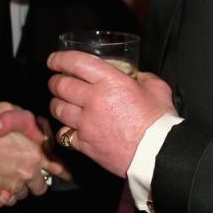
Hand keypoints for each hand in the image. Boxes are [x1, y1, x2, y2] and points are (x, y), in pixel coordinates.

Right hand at [0, 102, 66, 206]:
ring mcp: (14, 185)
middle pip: (40, 187)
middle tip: (28, 175)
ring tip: (8, 178)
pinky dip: (3, 197)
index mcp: (35, 154)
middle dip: (36, 183)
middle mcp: (28, 173)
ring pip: (22, 194)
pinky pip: (6, 201)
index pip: (57, 167)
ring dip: (18, 189)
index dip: (62, 172)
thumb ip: (20, 117)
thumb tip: (31, 120)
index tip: (65, 175)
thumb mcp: (6, 109)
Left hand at [47, 50, 176, 176]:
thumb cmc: (159, 121)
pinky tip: (70, 128)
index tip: (54, 60)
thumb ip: (144, 78)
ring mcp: (87, 123)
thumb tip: (138, 75)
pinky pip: (64, 134)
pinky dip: (65, 130)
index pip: (76, 63)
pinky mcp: (85, 144)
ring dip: (57, 104)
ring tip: (61, 103)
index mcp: (110, 81)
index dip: (60, 59)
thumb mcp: (157, 88)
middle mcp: (94, 99)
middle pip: (61, 86)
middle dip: (55, 81)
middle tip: (57, 82)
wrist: (157, 153)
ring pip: (58, 109)